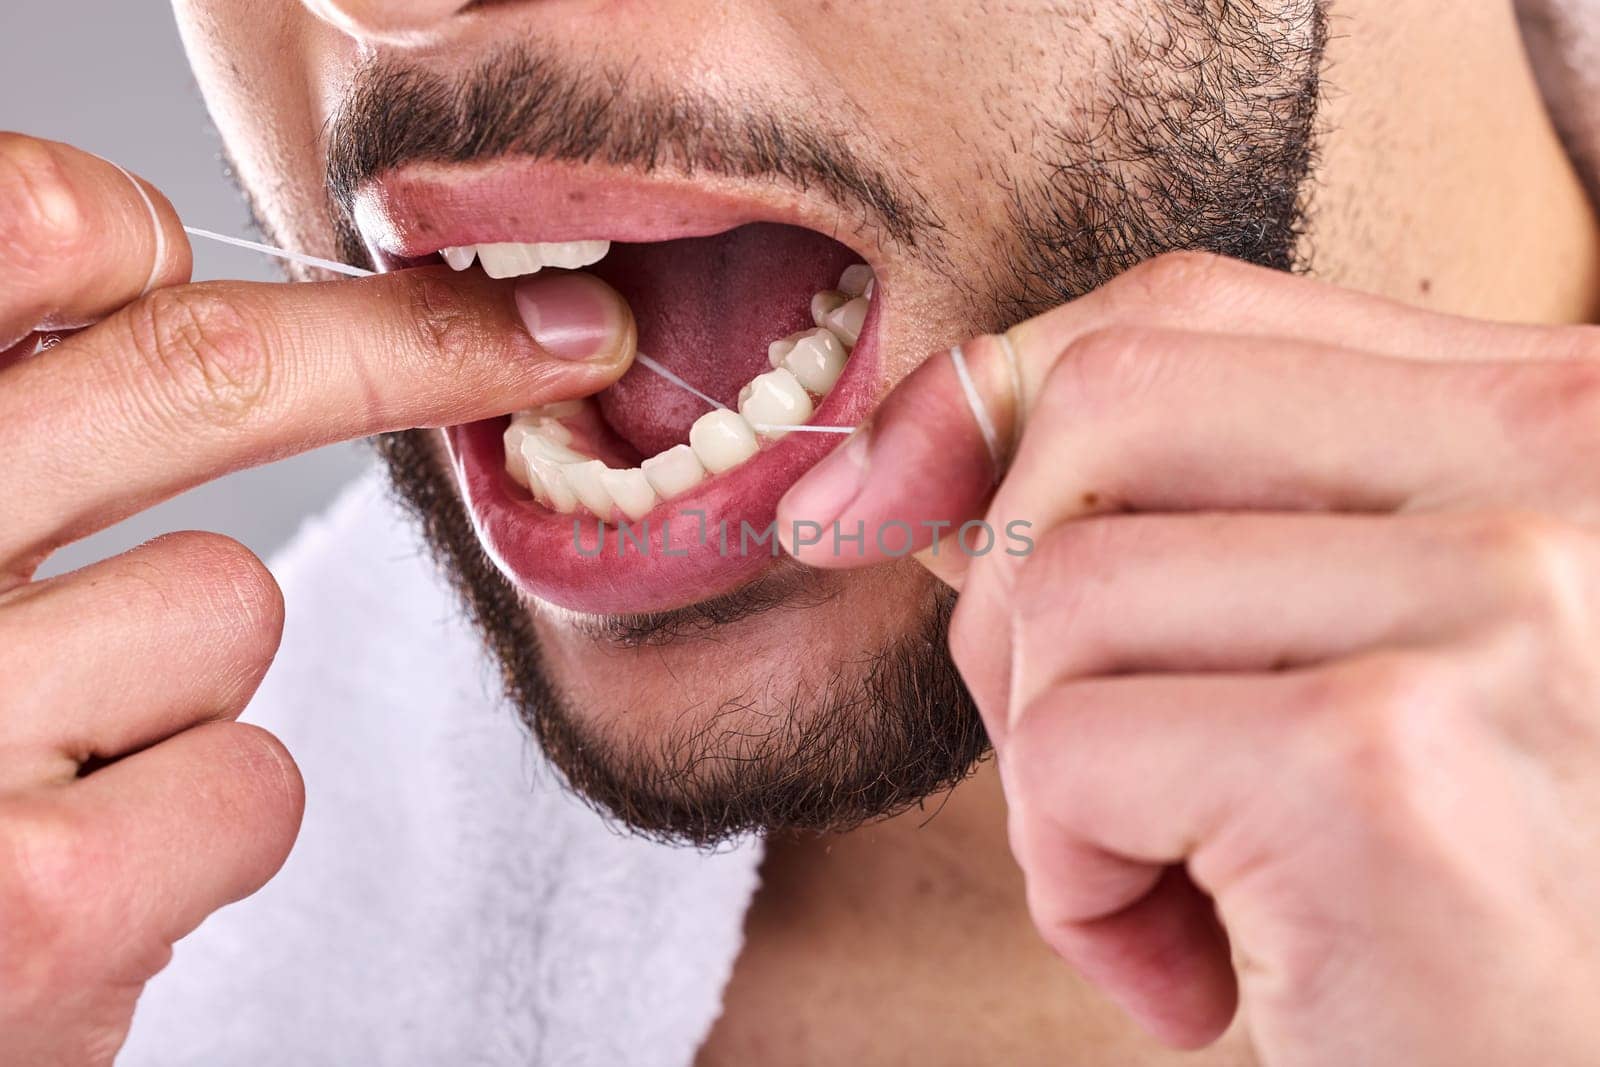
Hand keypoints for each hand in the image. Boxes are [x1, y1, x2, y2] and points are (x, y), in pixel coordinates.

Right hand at [0, 133, 635, 1064]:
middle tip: (558, 334)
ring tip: (60, 765)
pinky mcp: (43, 899)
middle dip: (410, 346)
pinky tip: (84, 874)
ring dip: (191, 677)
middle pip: (196, 372)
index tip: (275, 271)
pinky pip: (251, 782)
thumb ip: (18, 442)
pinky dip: (203, 825)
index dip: (155, 236)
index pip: (32, 228)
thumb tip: (157, 278)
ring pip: (232, 600)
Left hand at [779, 251, 1599, 1063]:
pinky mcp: (1379, 762)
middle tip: (1099, 769)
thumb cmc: (1454, 890)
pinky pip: (1067, 752)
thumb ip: (1171, 513)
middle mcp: (1561, 462)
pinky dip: (1077, 880)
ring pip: (1062, 585)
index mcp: (1554, 409)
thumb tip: (885, 463)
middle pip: (1106, 404)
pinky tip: (1197, 973)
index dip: (1004, 398)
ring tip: (1175, 886)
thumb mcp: (1331, 651)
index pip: (1190, 311)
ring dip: (1053, 769)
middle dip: (1015, 593)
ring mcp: (1489, 597)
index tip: (885, 504)